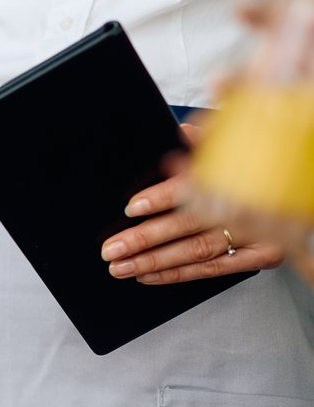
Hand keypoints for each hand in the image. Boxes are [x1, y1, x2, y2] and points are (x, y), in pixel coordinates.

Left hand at [102, 124, 284, 283]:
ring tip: (121, 267)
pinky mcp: (264, 256)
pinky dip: (179, 274)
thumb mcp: (247, 141)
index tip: (132, 206)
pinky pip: (215, 270)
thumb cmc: (271, 164)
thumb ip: (213, 137)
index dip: (161, 198)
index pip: (195, 187)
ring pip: (197, 251)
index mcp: (241, 176)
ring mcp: (258, 235)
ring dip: (154, 262)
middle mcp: (249, 207)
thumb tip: (185, 130)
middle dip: (145, 239)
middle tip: (112, 248)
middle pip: (189, 224)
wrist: (311, 190)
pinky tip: (150, 276)